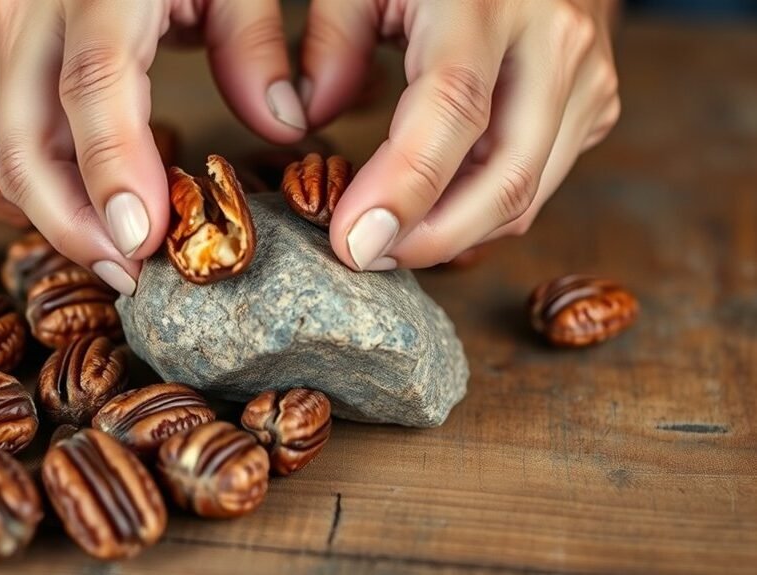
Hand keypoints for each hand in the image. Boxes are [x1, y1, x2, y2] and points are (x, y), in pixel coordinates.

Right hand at [0, 0, 306, 293]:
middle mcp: (36, 2)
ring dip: (59, 207)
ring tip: (123, 254)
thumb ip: (255, 43)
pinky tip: (96, 203)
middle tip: (129, 278)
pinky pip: (11, 121)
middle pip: (24, 133)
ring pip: (10, 137)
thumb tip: (283, 127)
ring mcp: (9, 21)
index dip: (112, 169)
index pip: (93, 85)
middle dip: (71, 221)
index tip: (143, 243)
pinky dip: (49, 173)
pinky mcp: (5, 40)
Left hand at [300, 0, 620, 269]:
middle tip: (365, 255)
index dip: (402, 187)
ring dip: (454, 233)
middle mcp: (555, 40)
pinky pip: (539, 184)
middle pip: (506, 177)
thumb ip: (330, 40)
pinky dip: (482, 211)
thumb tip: (301, 123)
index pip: (452, 109)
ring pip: (527, 196)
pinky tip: (437, 206)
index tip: (352, 241)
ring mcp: (587, 77)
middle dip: (432, 239)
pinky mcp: (596, 105)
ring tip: (391, 234)